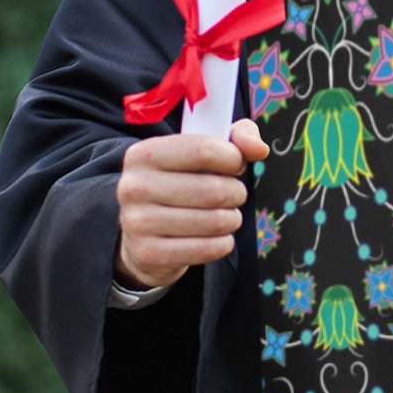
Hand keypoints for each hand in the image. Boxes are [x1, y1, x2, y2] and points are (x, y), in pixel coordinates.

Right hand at [114, 118, 270, 289]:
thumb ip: (236, 138)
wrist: (142, 234)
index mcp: (144, 154)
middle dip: (236, 193)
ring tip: (226, 216)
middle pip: (213, 190)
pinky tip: (216, 237)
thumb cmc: (181, 184)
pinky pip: (207, 249)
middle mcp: (134, 186)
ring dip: (232, 219)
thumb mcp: (202, 151)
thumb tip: (258, 149)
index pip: (203, 150)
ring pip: (214, 221)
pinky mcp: (148, 254)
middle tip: (233, 195)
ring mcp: (137, 222)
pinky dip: (223, 243)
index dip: (233, 158)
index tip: (236, 165)